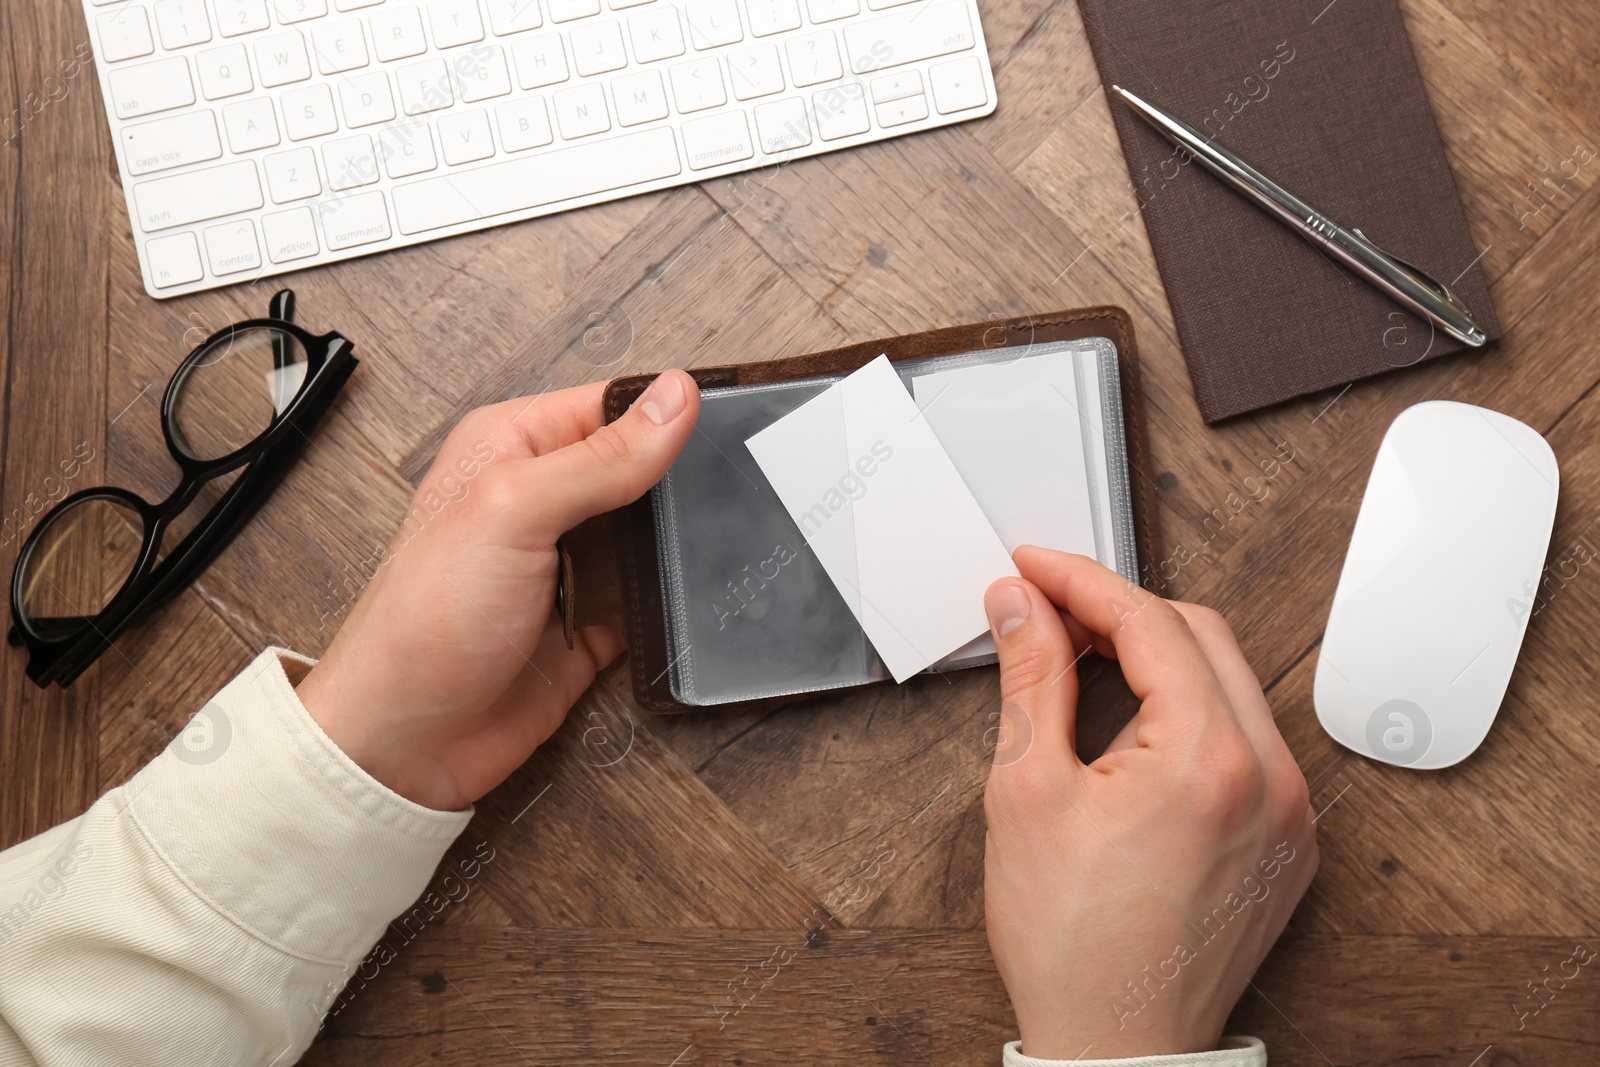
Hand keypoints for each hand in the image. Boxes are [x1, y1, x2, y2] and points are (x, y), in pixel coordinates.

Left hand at [295, 371, 699, 811]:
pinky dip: (672, 601)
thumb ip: (601, 455)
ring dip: (680, 544)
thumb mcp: (515, 509)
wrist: (410, 739)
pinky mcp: (589, 623)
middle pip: (637, 469)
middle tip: (735, 484)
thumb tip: (672, 399)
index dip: (665, 411)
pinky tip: (693, 596)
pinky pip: (651, 598)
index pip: (609, 406)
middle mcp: (539, 500)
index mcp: (511, 448)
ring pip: (651, 535)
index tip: (726, 419)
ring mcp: (567, 564)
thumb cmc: (425, 620)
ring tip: (723, 540)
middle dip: (681, 480)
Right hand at [981, 548, 1316, 1057]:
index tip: (1033, 568)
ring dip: (1160, 657)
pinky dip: (1193, 711)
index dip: (1080, 582)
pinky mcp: (1289, 841)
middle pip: (1201, 636)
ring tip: (1082, 664)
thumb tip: (1020, 606)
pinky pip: (1249, 740)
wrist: (1118, 1045)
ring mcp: (1291, 812)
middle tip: (1050, 609)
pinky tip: (1135, 726)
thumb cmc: (1072, 943)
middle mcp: (1270, 776)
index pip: (1147, 622)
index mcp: (1207, 758)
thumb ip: (1031, 679)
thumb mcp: (1027, 791)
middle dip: (1121, 610)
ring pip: (1231, 684)